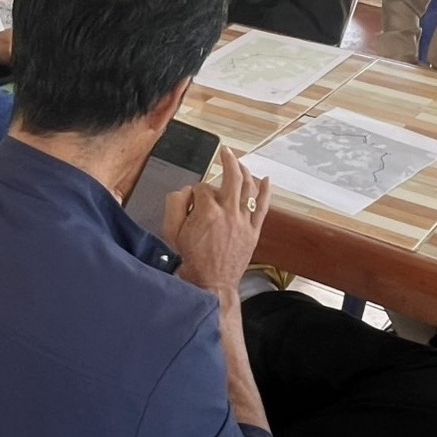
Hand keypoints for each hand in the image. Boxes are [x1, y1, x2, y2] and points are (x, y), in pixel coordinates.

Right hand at [163, 147, 270, 294]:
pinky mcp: (253, 232)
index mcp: (206, 211)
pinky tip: (266, 179)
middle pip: (231, 177)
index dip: (196, 192)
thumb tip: (185, 191)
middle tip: (225, 152)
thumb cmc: (190, 259)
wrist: (210, 284)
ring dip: (245, 171)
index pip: (202, 188)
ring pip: (248, 188)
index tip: (192, 201)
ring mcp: (242, 222)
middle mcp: (227, 212)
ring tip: (240, 162)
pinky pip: (263, 207)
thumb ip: (174, 205)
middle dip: (228, 160)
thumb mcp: (171, 232)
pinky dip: (265, 192)